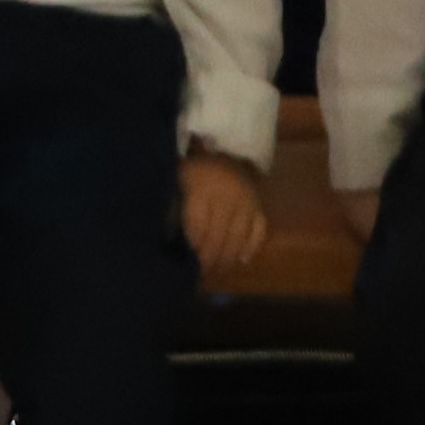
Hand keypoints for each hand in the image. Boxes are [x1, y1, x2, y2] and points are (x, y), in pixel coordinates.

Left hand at [178, 149, 268, 284]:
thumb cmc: (194, 172)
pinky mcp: (260, 205)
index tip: (186, 263)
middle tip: (201, 273)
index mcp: (201, 187)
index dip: (192, 247)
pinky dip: (252, 247)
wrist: (224, 151)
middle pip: (218, 235)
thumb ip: (172, 205)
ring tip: (218, 270)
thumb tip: (164, 237)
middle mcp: (227, 195)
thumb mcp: (177, 180)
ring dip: (228, 258)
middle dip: (209, 258)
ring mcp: (246, 201)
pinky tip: (242, 260)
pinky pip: (259, 230)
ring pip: (238, 236)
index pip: (197, 226)